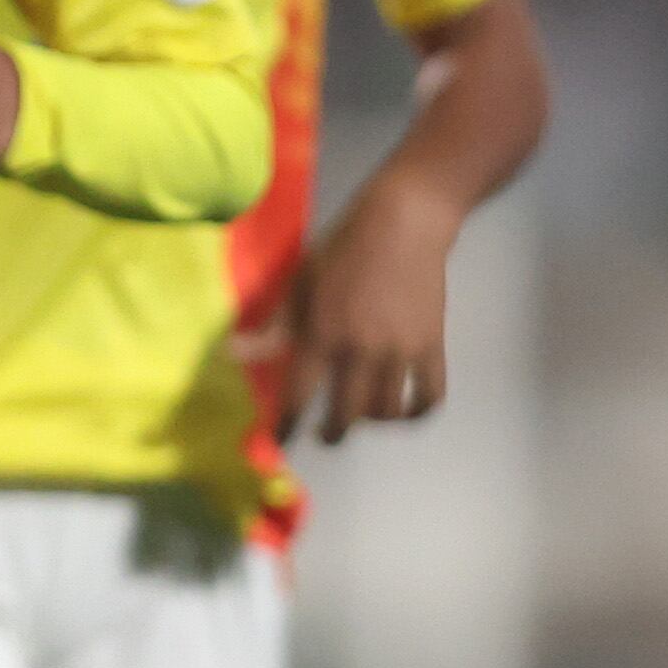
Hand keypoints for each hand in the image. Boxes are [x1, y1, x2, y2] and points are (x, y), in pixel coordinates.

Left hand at [284, 166, 461, 442]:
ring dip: (372, 422)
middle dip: (333, 432)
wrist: (402, 225)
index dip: (289, 424)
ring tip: (363, 416)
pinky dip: (418, 412)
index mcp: (321, 332)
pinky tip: (405, 409)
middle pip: (348, 414)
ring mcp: (400, 350)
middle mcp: (359, 349)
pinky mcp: (432, 346)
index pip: (300, 393)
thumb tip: (235, 354)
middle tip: (327, 433)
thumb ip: (274, 325)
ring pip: (388, 411)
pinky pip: (430, 396)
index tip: (282, 442)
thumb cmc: (342, 249)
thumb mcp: (299, 282)